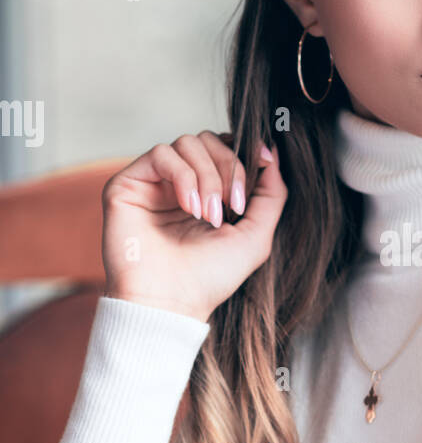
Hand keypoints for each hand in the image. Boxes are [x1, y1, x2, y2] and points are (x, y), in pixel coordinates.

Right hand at [102, 130, 287, 323]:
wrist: (171, 303)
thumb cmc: (210, 278)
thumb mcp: (256, 235)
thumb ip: (271, 195)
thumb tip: (271, 154)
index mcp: (205, 193)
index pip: (223, 148)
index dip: (243, 154)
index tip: (260, 169)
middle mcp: (177, 184)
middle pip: (208, 140)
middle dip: (229, 167)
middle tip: (232, 206)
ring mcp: (152, 183)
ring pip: (187, 143)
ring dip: (207, 177)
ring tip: (208, 215)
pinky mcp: (128, 184)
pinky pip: (161, 154)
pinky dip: (184, 176)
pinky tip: (189, 208)